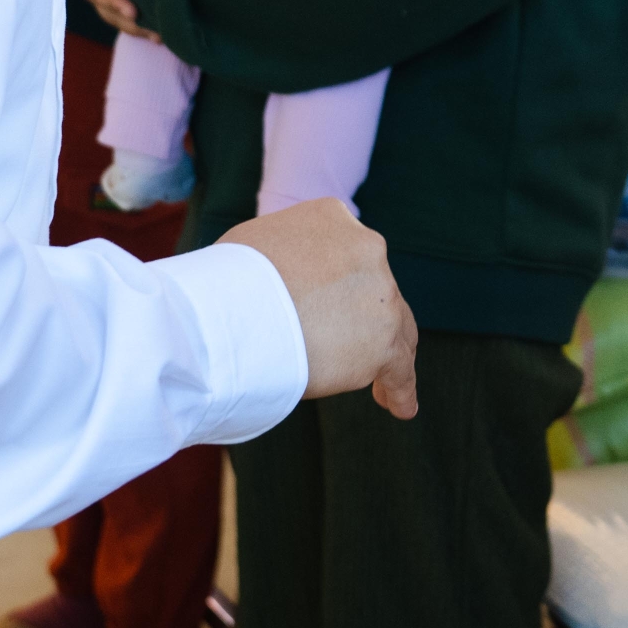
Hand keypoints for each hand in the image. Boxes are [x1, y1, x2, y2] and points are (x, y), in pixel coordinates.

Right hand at [221, 198, 421, 418]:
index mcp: (334, 218)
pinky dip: (401, 390)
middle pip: (378, 293)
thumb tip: (274, 277)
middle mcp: (367, 249)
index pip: (349, 255)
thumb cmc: (225, 280)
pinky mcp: (383, 343)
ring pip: (396, 331)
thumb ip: (281, 256)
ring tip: (385, 389)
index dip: (346, 285)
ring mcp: (380, 296)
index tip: (336, 307)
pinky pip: (400, 370)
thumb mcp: (254, 244)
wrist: (233, 310)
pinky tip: (402, 409)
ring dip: (388, 357)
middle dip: (371, 321)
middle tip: (359, 347)